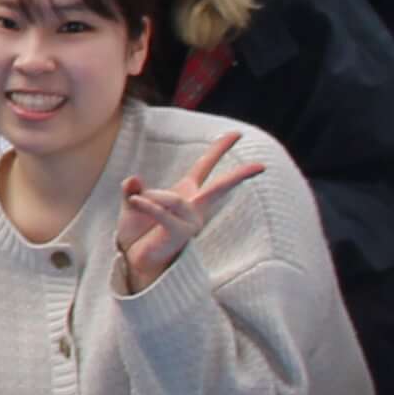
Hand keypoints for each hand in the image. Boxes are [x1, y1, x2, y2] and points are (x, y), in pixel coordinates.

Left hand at [112, 128, 262, 294]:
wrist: (135, 260)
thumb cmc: (138, 232)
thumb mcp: (132, 205)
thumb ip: (132, 190)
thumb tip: (133, 179)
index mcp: (185, 193)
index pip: (205, 166)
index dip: (219, 148)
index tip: (236, 134)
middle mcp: (194, 206)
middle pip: (220, 186)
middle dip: (240, 175)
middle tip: (261, 166)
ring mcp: (190, 222)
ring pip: (176, 200)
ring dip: (152, 198)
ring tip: (136, 201)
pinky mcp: (180, 234)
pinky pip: (165, 214)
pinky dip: (149, 206)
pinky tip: (135, 202)